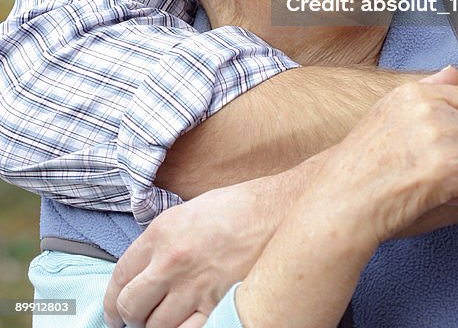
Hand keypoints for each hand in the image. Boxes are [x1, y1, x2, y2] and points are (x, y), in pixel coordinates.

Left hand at [104, 169, 299, 327]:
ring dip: (156, 326)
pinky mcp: (216, 304)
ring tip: (166, 318)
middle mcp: (171, 260)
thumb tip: (144, 268)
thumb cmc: (239, 207)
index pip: (119, 275)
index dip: (113, 298)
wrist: (279, 211)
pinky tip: (185, 324)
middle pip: (130, 306)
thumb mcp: (190, 210)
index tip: (116, 308)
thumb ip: (162, 239)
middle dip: (130, 316)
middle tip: (139, 317)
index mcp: (162, 232)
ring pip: (154, 326)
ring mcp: (194, 286)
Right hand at [316, 65, 457, 246]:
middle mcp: (428, 110)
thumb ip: (426, 90)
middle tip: (441, 170)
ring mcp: (438, 139)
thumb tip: (453, 70)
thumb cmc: (363, 163)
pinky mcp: (447, 170)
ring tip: (437, 185)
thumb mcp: (388, 113)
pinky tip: (441, 198)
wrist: (342, 202)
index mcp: (414, 93)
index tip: (453, 146)